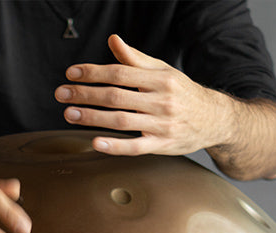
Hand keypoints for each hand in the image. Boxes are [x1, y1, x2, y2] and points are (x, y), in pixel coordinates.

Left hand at [54, 34, 232, 156]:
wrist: (214, 120)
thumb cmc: (183, 94)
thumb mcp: (163, 72)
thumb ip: (136, 60)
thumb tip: (114, 41)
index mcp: (159, 78)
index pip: (119, 73)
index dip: (93, 73)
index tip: (71, 74)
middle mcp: (161, 100)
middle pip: (116, 96)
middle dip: (85, 95)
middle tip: (61, 95)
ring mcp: (162, 124)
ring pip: (121, 121)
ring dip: (92, 118)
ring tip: (69, 115)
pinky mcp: (162, 146)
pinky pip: (135, 147)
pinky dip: (115, 146)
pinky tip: (96, 142)